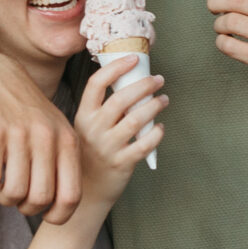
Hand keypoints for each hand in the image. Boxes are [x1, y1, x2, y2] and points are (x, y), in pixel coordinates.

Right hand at [0, 52, 83, 223]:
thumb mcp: (56, 131)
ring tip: (5, 184)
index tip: (46, 215)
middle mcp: (46, 138)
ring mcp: (19, 135)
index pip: (71, 196)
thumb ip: (64, 165)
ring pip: (13, 192)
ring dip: (6, 197)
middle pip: (40, 199)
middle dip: (27, 208)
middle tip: (19, 198)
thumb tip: (61, 208)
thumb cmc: (27, 113)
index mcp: (67, 141)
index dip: (58, 216)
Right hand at [74, 59, 165, 204]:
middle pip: (120, 99)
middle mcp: (93, 130)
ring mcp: (106, 147)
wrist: (87, 190)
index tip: (133, 58)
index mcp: (83, 116)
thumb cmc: (92, 153)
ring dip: (154, 106)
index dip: (115, 68)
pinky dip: (156, 133)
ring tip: (164, 100)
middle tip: (158, 80)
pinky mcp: (121, 163)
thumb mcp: (88, 128)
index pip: (96, 84)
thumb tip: (132, 82)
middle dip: (144, 85)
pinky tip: (160, 128)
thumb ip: (103, 110)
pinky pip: (144, 144)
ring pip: (135, 120)